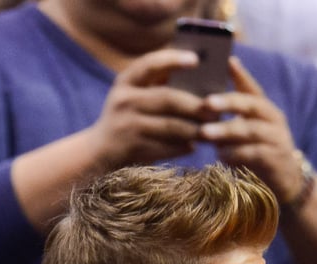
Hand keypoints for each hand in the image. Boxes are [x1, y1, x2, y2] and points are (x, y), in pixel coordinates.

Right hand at [88, 48, 211, 169]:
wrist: (100, 151)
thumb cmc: (127, 117)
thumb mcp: (133, 95)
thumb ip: (157, 84)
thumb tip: (197, 76)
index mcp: (125, 82)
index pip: (150, 64)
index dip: (173, 60)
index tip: (196, 59)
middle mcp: (124, 101)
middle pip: (167, 99)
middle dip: (195, 105)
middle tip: (216, 110)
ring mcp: (128, 126)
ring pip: (170, 126)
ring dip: (194, 129)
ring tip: (211, 130)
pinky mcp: (134, 149)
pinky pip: (166, 148)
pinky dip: (182, 147)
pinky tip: (193, 145)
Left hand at [199, 57, 304, 202]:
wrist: (287, 181)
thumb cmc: (259, 153)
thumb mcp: (248, 132)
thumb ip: (233, 119)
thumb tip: (203, 107)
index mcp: (265, 110)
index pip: (252, 88)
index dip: (241, 75)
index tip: (227, 61)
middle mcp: (274, 119)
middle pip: (251, 105)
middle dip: (228, 102)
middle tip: (206, 103)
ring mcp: (277, 139)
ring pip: (251, 130)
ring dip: (226, 131)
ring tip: (206, 133)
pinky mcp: (275, 159)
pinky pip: (254, 154)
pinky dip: (236, 154)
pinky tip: (221, 156)